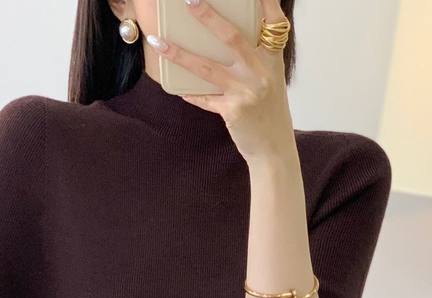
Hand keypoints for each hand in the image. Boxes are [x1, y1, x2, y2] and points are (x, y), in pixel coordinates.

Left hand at [147, 0, 295, 161]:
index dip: (266, 2)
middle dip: (209, 17)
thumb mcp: (271, 79)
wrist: (274, 148)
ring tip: (157, 41)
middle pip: (232, 38)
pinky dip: (190, 92)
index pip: (274, 23)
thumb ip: (255, 57)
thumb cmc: (270, 112)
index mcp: (273, 60)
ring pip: (207, 67)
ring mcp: (246, 92)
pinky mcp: (233, 111)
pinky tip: (175, 87)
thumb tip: (227, 37)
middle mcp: (261, 72)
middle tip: (188, 0)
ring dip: (179, 54)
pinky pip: (205, 98)